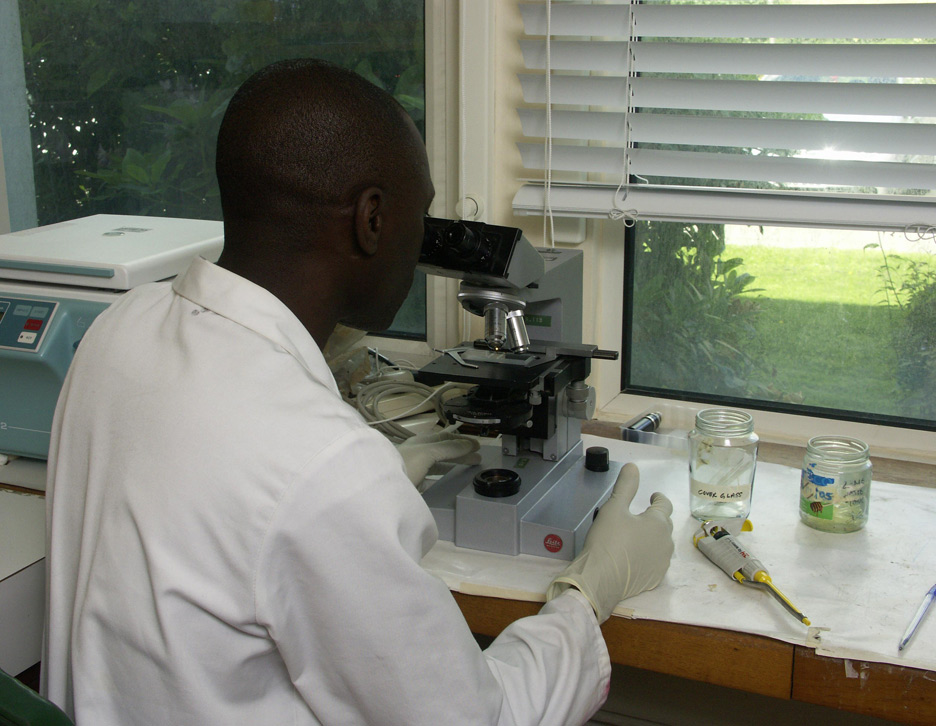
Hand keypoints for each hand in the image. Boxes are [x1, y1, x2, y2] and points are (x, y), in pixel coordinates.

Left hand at [396, 431, 480, 488]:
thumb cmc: (402, 465)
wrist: (378, 489)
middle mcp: (416, 452)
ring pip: (437, 463)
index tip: (477, 445)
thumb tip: (470, 444)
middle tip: (478, 458)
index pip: (445, 438)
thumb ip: (448, 448)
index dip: (462, 440)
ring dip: (453, 463)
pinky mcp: (412, 483)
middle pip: (442, 449)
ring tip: (467, 467)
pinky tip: (447, 482)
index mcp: (419, 442)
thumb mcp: (427, 453)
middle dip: (460, 452)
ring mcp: (413, 468)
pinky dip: (442, 476)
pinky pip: (431, 477)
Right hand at [546, 463, 673, 622]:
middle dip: (655, 519)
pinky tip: (636, 557)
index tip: (653, 496)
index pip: (665, 505)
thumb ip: (625, 486)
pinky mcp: (655, 579)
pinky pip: (655, 562)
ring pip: (661, 544)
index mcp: (659, 522)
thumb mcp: (613, 508)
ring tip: (637, 537)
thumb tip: (633, 467)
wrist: (601, 579)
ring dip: (653, 538)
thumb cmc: (608, 539)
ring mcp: (662, 563)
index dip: (659, 498)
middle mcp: (666, 542)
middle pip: (664, 525)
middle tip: (640, 517)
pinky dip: (648, 556)